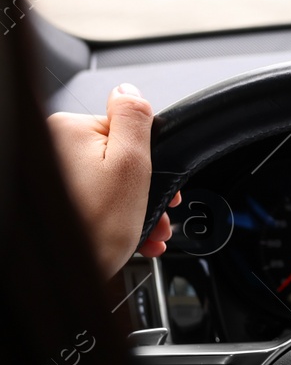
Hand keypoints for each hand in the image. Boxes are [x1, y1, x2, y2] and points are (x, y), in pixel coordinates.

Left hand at [48, 83, 178, 279]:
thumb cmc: (94, 228)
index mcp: (69, 130)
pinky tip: (128, 237)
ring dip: (135, 209)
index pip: (126, 132)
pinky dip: (114, 217)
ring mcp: (51, 173)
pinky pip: (92, 198)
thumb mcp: (130, 167)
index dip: (153, 163)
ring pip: (106, 182)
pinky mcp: (54, 197)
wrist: (62, 276)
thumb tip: (129, 89)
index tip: (165, 191)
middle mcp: (52, 146)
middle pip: (117, 159)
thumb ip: (134, 120)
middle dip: (145, 192)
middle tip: (159, 218)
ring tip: (146, 235)